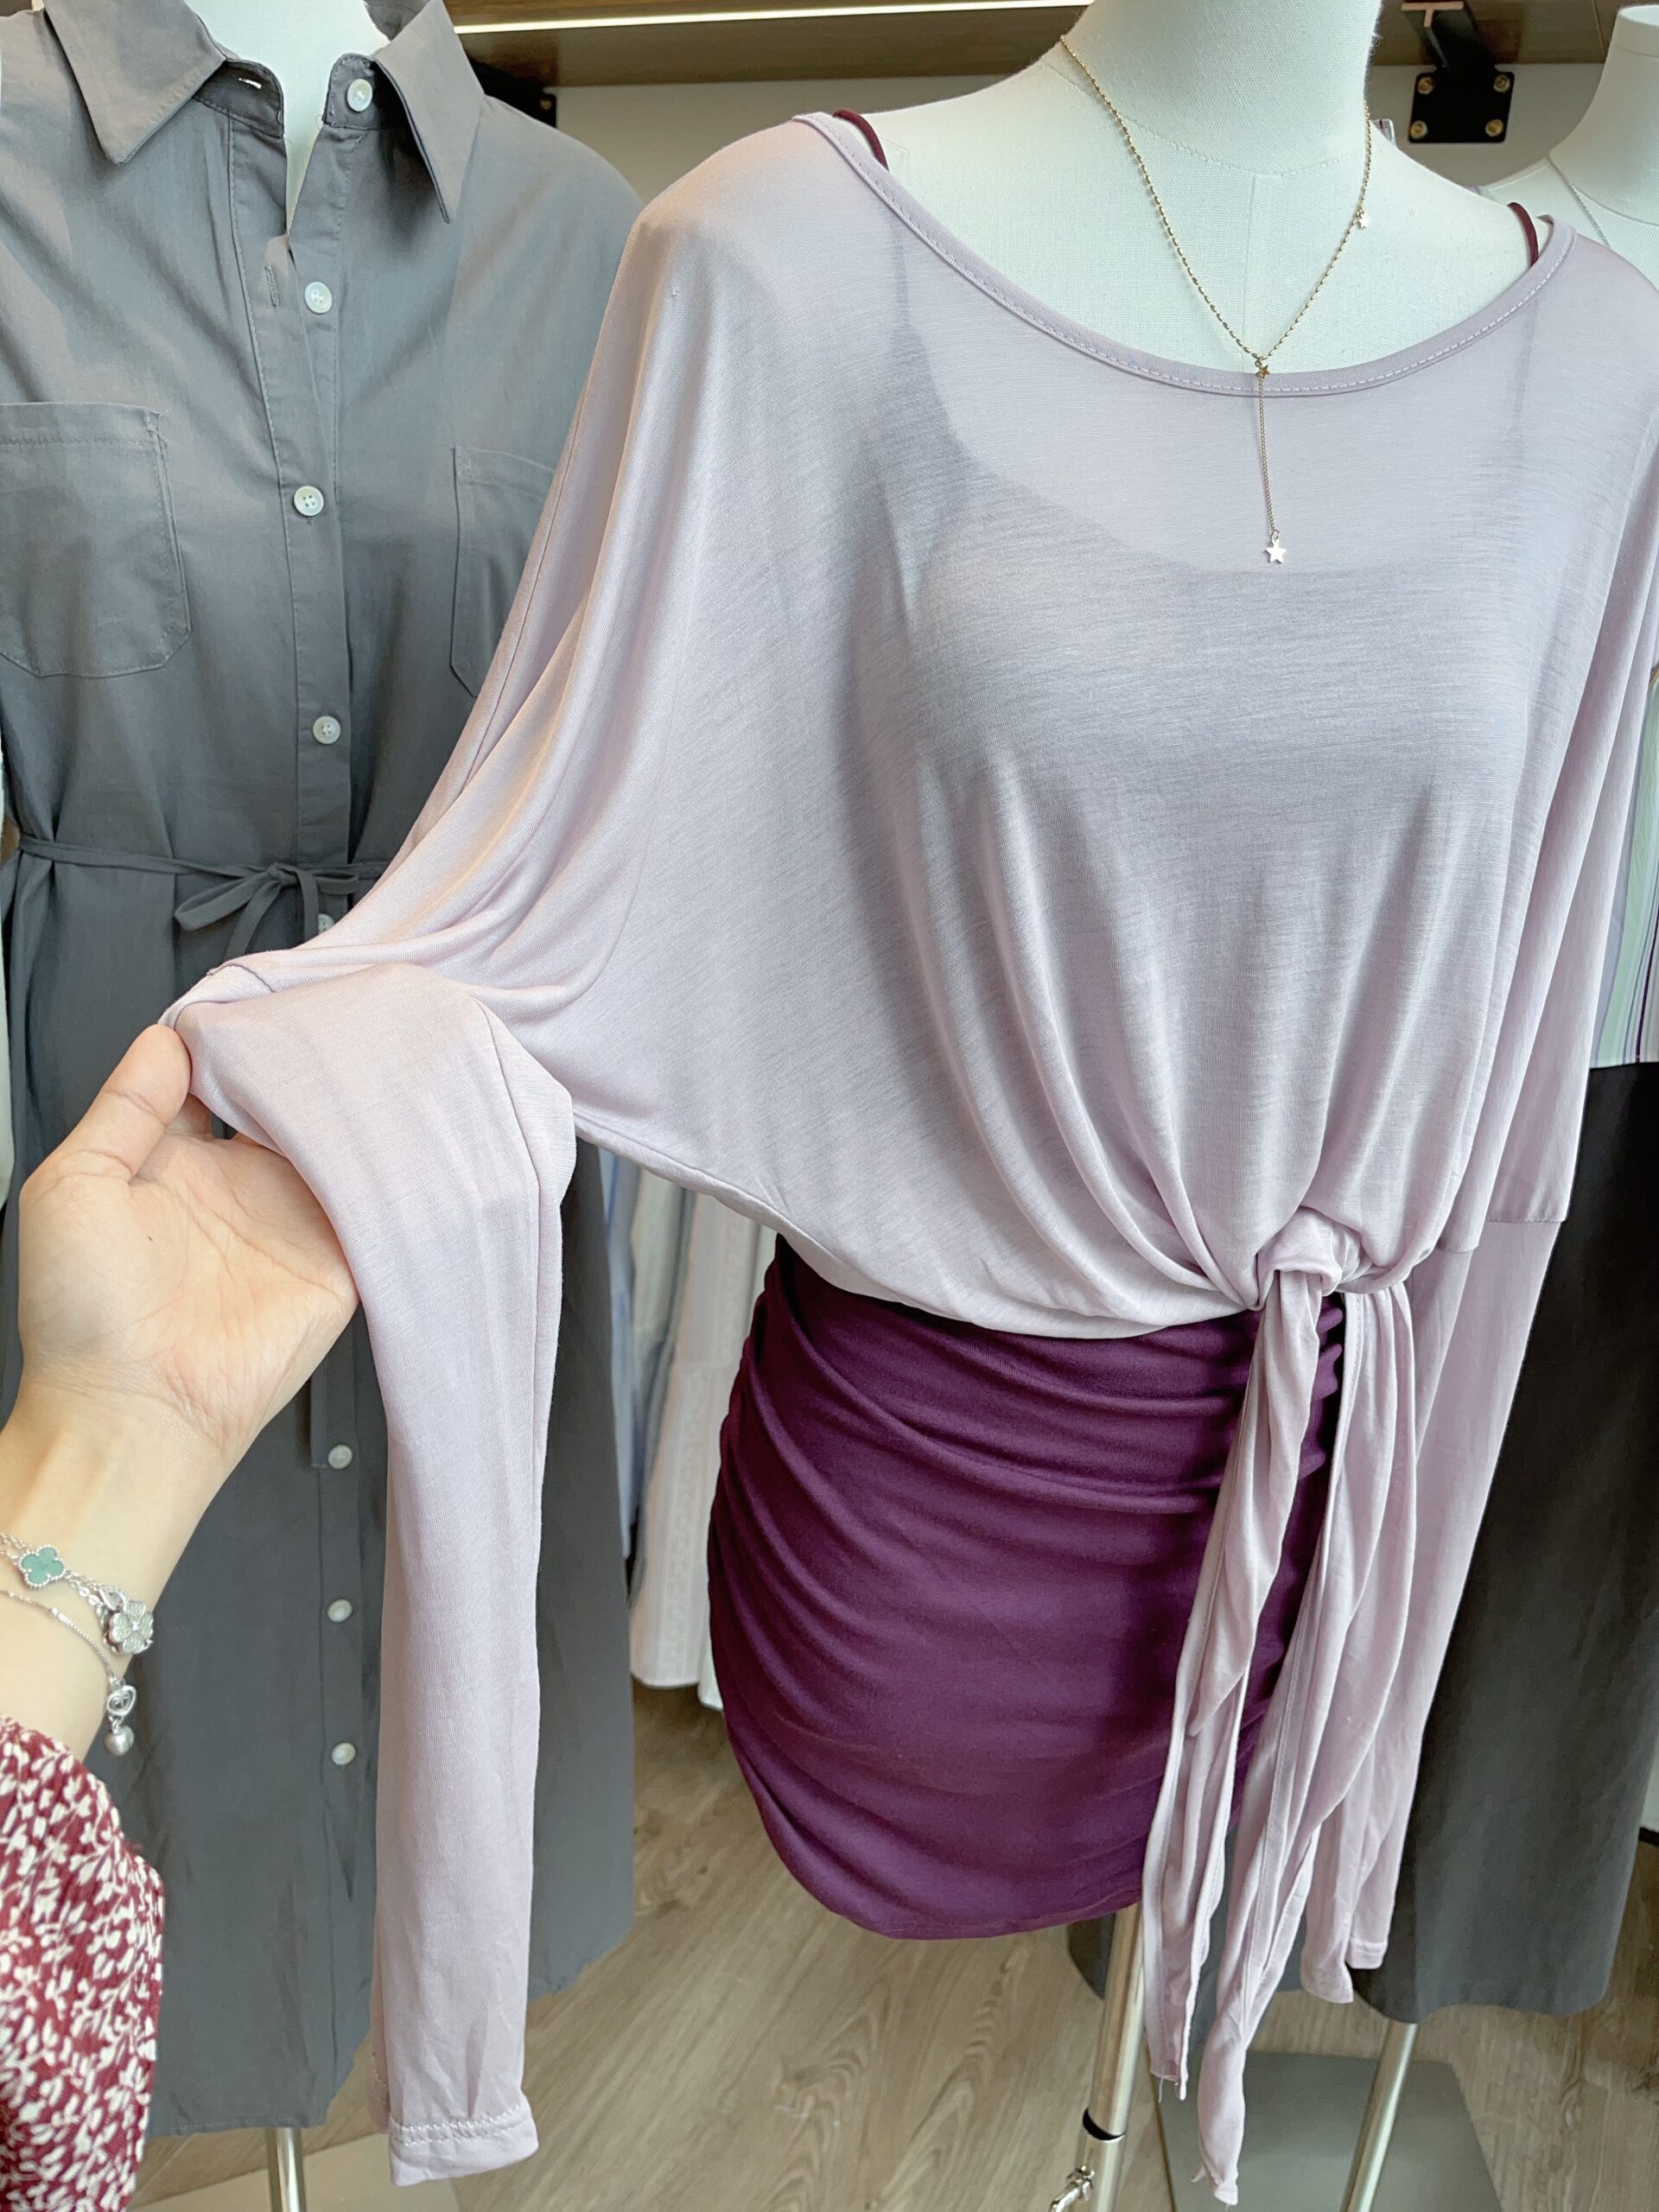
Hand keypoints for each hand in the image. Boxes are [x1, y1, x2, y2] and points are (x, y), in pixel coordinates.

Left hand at [13, 1025, 356, 1489]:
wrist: (134, 1411)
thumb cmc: (82, 1314)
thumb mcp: (73, 1183)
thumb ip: (126, 1107)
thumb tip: (170, 1039)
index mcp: (172, 1166)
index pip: (217, 1083)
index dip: (235, 1042)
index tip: (257, 1006)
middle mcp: (238, 1189)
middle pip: (286, 1103)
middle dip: (307, 1062)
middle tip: (329, 1017)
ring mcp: (293, 1223)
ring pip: (338, 1143)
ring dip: (354, 1105)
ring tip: (372, 1053)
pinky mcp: (340, 1262)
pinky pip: (376, 1203)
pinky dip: (391, 1166)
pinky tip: (396, 1124)